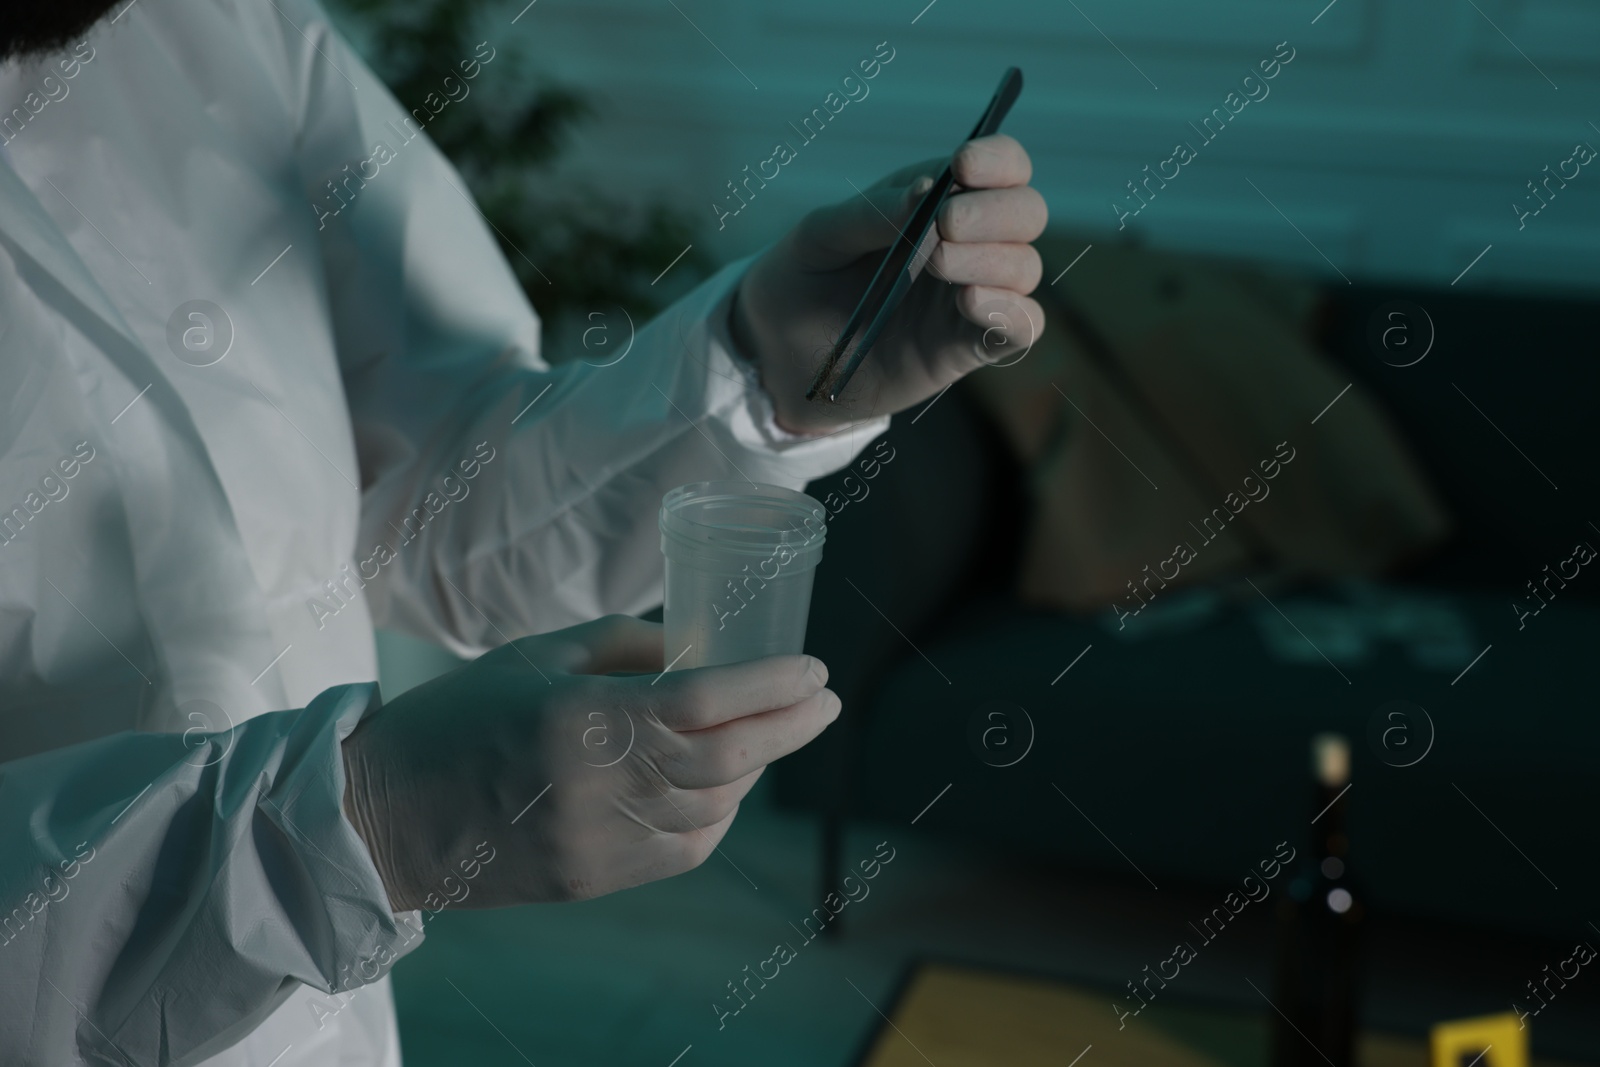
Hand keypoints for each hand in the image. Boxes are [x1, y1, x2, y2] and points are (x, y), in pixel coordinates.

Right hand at [340, 615, 837, 909]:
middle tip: (823, 701)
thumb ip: (629, 646)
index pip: (706, 703)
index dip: (771, 685)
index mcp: (581, 718)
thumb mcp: (540, 654)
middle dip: (790, 726)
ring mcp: (600, 844)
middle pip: (728, 759)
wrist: (387, 816)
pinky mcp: (597, 880)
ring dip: (755, 768)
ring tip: (771, 733)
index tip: (813, 668)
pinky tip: (723, 782)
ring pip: (716, 808)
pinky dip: (719, 812)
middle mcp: (599, 787)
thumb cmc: (461, 716)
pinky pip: (687, 847)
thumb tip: (701, 649)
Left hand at [732, 133, 1046, 434]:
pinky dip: (1009, 311)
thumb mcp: (819, 235)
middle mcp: (967, 244)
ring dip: (991, 259)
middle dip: (995, 212)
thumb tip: (928, 190)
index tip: (962, 166)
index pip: (1002, 166)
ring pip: (1026, 267)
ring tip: (935, 264)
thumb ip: (871, 212)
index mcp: (937, 199)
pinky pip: (1022, 327)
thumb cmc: (801, 280)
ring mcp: (971, 295)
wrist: (778, 354)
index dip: (997, 160)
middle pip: (1027, 212)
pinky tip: (970, 302)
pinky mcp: (967, 346)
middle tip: (944, 225)